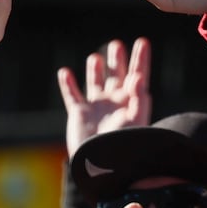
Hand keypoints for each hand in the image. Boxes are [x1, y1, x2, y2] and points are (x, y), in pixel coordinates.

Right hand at [56, 38, 151, 157]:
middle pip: (116, 76)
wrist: (100, 165)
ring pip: (95, 84)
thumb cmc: (123, 145)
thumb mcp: (135, 121)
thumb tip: (138, 76)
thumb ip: (138, 98)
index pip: (137, 75)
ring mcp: (96, 108)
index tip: (142, 42)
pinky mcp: (79, 114)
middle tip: (117, 45)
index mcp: (131, 102)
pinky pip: (72, 96)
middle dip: (117, 61)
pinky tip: (64, 72)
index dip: (140, 59)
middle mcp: (114, 102)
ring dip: (95, 71)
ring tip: (95, 58)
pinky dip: (67, 84)